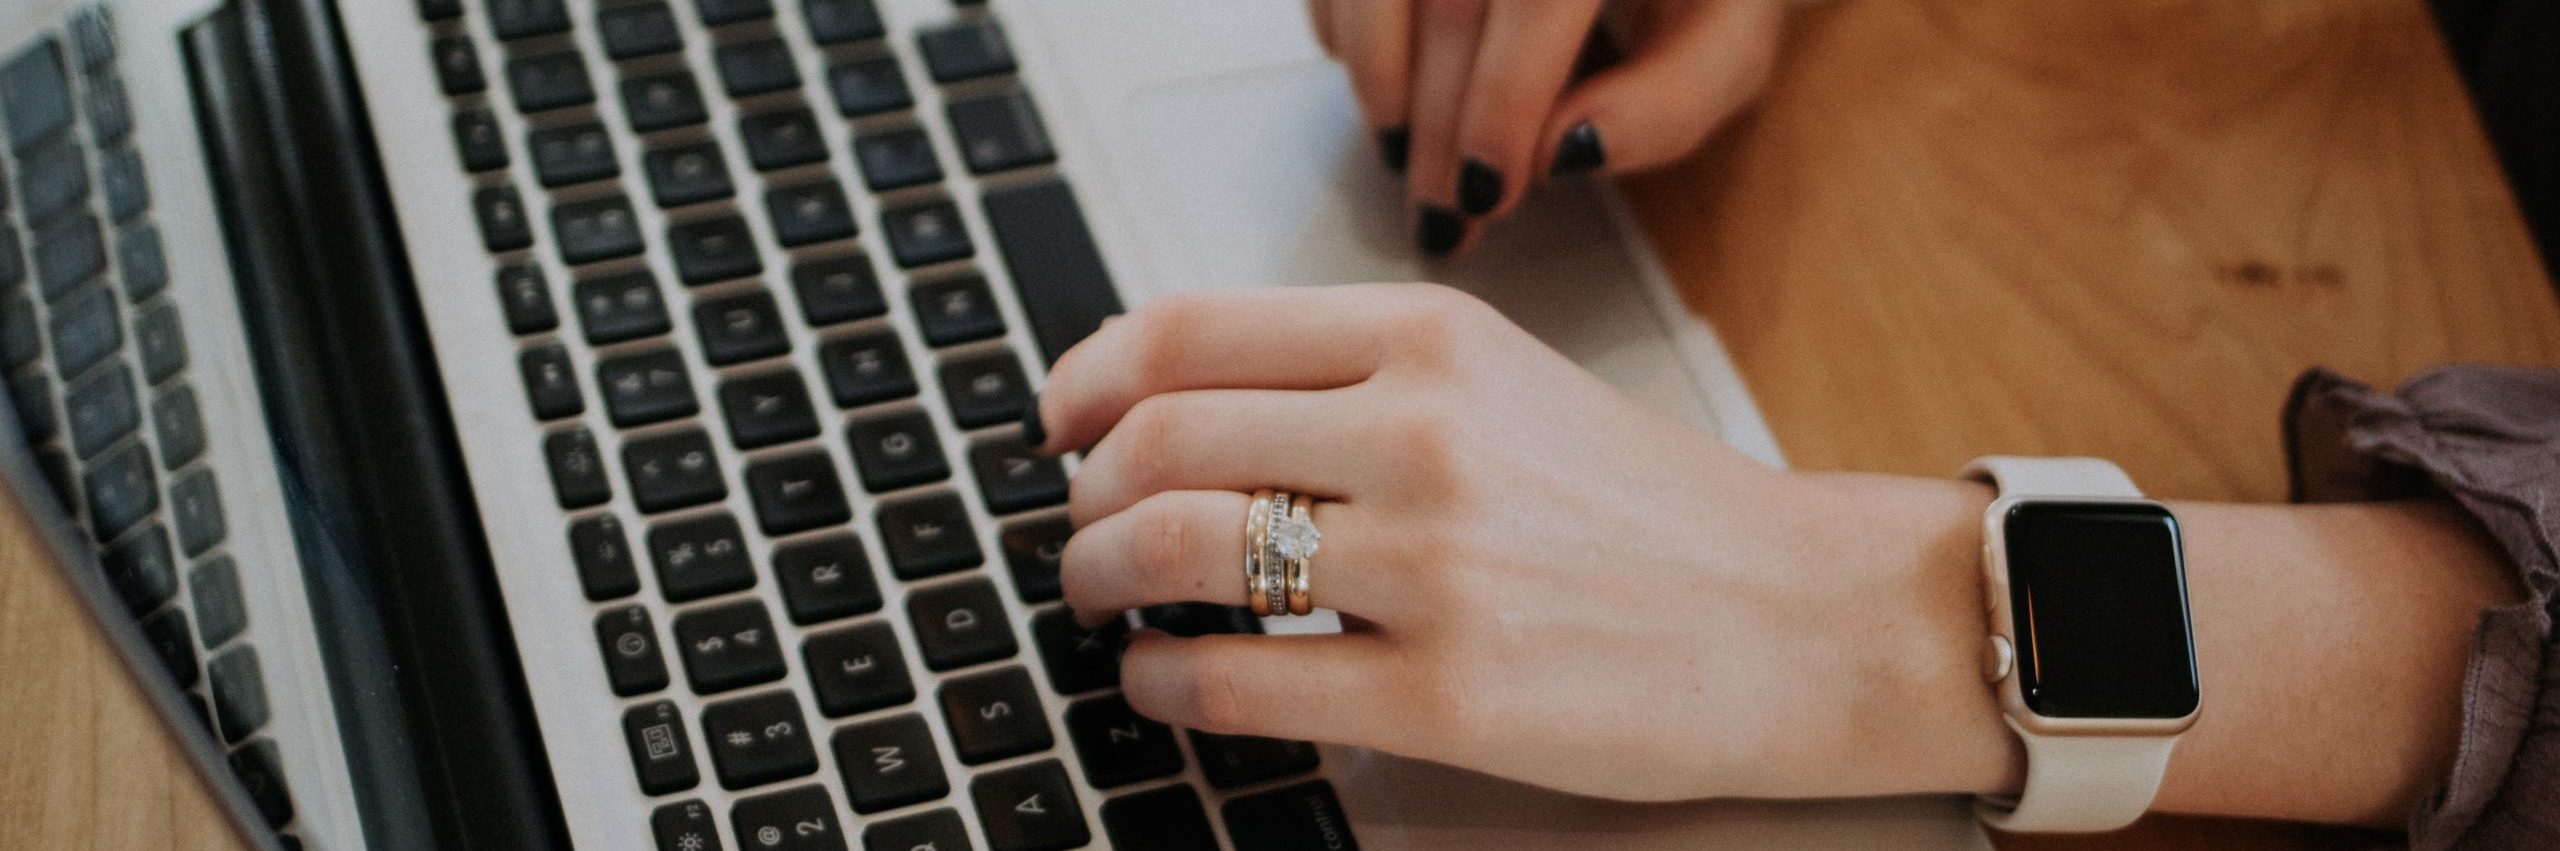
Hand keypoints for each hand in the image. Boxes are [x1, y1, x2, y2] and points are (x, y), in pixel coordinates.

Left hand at [1032, 284, 2017, 800]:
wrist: (1800, 618)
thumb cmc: (1649, 511)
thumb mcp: (1504, 383)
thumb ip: (1353, 378)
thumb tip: (1176, 406)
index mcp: (1431, 339)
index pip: (1190, 328)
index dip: (1088, 377)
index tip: (1059, 420)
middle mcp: (1425, 434)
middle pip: (1160, 439)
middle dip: (1083, 494)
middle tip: (1078, 529)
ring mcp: (1434, 566)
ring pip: (1179, 550)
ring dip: (1101, 579)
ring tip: (1103, 601)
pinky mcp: (1447, 695)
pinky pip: (1237, 681)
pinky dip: (1161, 682)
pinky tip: (1162, 683)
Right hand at [1306, 0, 1784, 255]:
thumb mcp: (1723, 43)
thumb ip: (1667, 105)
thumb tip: (1568, 153)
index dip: (1500, 103)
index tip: (1489, 192)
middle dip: (1434, 125)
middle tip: (1440, 216)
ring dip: (1379, 86)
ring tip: (1404, 158)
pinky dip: (1347, 37)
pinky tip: (1389, 88)